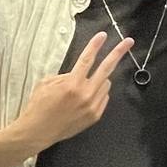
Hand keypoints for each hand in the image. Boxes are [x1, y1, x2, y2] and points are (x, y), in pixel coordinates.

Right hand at [14, 31, 134, 149]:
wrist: (38, 131)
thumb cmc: (39, 105)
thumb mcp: (46, 83)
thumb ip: (65, 75)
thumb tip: (79, 73)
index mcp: (72, 84)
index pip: (87, 60)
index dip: (95, 45)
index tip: (103, 35)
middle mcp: (85, 94)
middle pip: (107, 69)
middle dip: (118, 53)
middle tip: (128, 42)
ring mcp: (92, 106)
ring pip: (105, 84)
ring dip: (99, 79)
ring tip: (84, 85)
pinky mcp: (95, 115)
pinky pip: (103, 97)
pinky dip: (97, 93)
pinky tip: (84, 98)